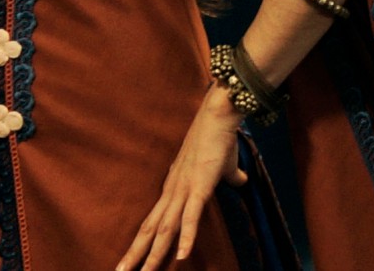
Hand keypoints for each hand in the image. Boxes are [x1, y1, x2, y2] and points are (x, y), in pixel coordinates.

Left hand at [117, 90, 246, 270]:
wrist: (218, 116)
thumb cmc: (218, 138)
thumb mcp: (223, 165)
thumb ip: (230, 177)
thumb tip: (242, 181)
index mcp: (174, 188)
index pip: (153, 221)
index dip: (141, 241)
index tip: (131, 260)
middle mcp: (172, 192)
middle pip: (149, 229)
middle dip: (135, 254)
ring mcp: (183, 190)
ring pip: (164, 229)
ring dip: (154, 254)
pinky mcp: (199, 187)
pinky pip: (191, 217)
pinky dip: (186, 238)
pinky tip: (183, 257)